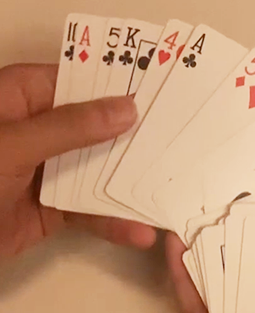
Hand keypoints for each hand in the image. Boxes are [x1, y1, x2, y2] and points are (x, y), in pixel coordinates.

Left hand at [0, 64, 156, 259]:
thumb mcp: (12, 145)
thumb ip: (69, 128)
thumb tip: (127, 110)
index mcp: (21, 99)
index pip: (77, 81)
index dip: (117, 84)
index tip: (161, 90)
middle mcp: (39, 131)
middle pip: (96, 127)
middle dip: (135, 136)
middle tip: (180, 138)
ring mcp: (48, 171)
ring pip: (99, 170)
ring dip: (131, 184)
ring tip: (169, 190)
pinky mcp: (54, 209)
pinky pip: (91, 210)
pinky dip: (114, 221)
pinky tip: (140, 232)